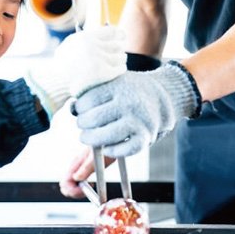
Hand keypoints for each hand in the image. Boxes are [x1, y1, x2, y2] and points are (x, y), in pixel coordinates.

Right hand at [26, 26, 125, 117]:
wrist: (57, 82)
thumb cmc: (62, 65)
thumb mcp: (70, 45)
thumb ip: (86, 38)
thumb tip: (107, 34)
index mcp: (87, 37)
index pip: (112, 31)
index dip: (119, 34)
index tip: (122, 36)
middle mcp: (95, 47)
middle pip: (117, 45)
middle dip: (119, 48)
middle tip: (119, 51)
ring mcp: (101, 60)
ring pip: (121, 57)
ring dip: (120, 59)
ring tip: (117, 61)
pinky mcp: (105, 73)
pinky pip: (120, 68)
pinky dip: (120, 69)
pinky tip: (117, 70)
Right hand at [59, 146, 115, 198]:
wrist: (109, 141)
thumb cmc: (104, 146)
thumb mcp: (96, 158)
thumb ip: (86, 168)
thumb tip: (76, 178)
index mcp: (75, 164)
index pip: (64, 183)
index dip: (73, 191)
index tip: (84, 191)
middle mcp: (75, 166)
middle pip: (65, 186)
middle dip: (74, 193)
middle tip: (86, 192)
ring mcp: (78, 168)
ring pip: (70, 185)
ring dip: (78, 191)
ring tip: (89, 190)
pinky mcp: (84, 169)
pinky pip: (77, 182)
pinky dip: (82, 188)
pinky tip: (92, 185)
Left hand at [74, 61, 200, 156]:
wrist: (163, 97)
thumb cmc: (130, 91)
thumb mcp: (113, 83)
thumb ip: (93, 93)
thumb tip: (71, 108)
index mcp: (118, 86)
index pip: (88, 100)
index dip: (79, 107)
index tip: (80, 109)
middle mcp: (128, 103)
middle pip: (94, 118)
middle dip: (83, 124)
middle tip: (83, 125)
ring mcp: (138, 121)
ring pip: (106, 136)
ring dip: (92, 139)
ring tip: (88, 137)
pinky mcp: (146, 137)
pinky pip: (124, 150)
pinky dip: (112, 150)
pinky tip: (107, 146)